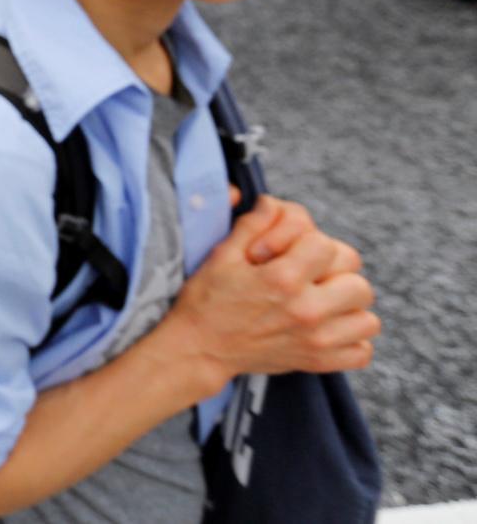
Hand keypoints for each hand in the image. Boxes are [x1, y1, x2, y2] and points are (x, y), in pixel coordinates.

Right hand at [161, 196, 377, 394]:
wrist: (198, 348)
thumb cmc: (208, 298)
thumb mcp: (223, 254)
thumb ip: (254, 224)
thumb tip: (274, 203)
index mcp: (282, 278)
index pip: (325, 244)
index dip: (306, 242)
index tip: (285, 253)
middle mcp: (307, 311)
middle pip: (357, 281)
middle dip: (335, 273)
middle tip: (309, 276)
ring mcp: (316, 341)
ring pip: (367, 318)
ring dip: (348, 308)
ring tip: (322, 303)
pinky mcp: (318, 363)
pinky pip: (362, 352)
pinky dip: (351, 340)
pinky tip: (328, 329)